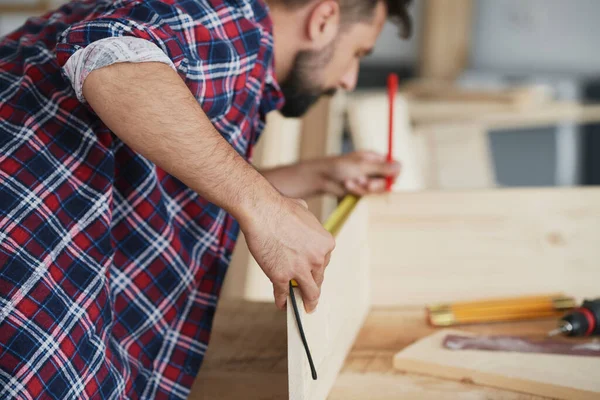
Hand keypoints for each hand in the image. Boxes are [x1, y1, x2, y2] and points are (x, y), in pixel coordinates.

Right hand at [240, 195, 334, 312]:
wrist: (261, 211)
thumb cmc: (280, 208)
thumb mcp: (304, 211)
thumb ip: (308, 221)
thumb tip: (304, 216)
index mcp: (326, 243)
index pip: (324, 262)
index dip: (315, 267)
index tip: (311, 273)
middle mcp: (317, 259)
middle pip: (318, 278)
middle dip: (313, 285)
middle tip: (310, 294)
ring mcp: (299, 270)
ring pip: (309, 292)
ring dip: (307, 302)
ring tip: (305, 308)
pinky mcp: (281, 277)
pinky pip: (283, 293)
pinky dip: (282, 301)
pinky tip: (282, 304)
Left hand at [318, 150, 400, 195]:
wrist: (321, 177)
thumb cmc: (339, 167)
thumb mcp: (362, 166)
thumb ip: (382, 168)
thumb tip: (400, 166)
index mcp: (375, 158)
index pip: (395, 167)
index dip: (394, 175)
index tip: (389, 180)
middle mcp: (373, 169)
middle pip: (387, 181)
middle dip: (376, 185)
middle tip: (367, 185)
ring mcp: (367, 180)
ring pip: (376, 190)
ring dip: (363, 188)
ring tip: (350, 182)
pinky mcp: (360, 190)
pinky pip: (367, 195)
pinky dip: (357, 192)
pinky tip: (347, 186)